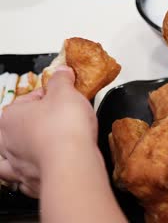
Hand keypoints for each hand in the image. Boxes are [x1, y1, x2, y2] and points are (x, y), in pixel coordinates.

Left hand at [0, 66, 97, 197]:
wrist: (72, 162)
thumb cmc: (65, 129)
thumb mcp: (66, 92)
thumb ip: (62, 80)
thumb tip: (61, 72)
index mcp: (10, 117)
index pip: (28, 99)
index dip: (47, 95)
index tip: (62, 95)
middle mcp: (8, 142)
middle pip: (10, 131)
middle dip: (25, 127)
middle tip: (44, 123)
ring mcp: (17, 165)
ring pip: (6, 161)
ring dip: (15, 157)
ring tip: (29, 152)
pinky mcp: (32, 183)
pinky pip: (24, 181)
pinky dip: (30, 178)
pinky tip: (40, 173)